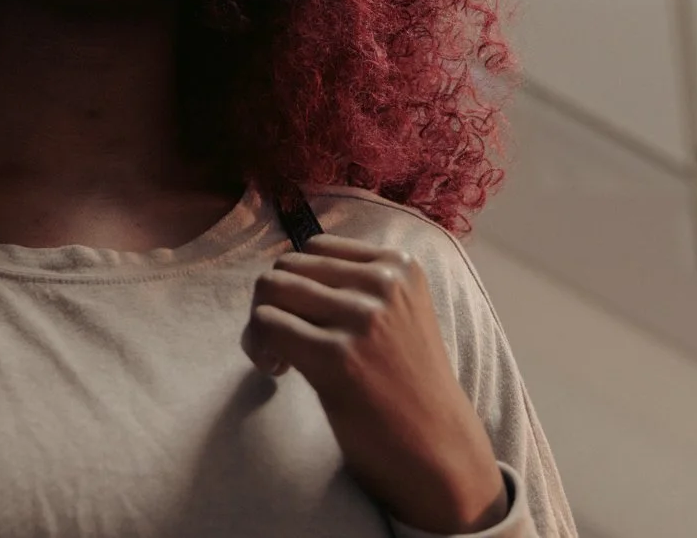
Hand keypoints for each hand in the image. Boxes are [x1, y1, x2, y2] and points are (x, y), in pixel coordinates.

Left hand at [241, 234, 506, 533]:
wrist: (439, 449)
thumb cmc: (407, 385)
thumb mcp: (396, 313)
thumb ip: (353, 285)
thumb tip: (281, 273)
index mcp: (399, 265)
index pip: (315, 248)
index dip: (298, 282)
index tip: (305, 319)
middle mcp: (383, 283)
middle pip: (287, 266)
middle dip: (273, 301)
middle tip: (284, 343)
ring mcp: (362, 319)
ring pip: (271, 288)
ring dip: (260, 323)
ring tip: (280, 356)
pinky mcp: (337, 358)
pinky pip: (266, 324)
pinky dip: (257, 345)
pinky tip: (278, 369)